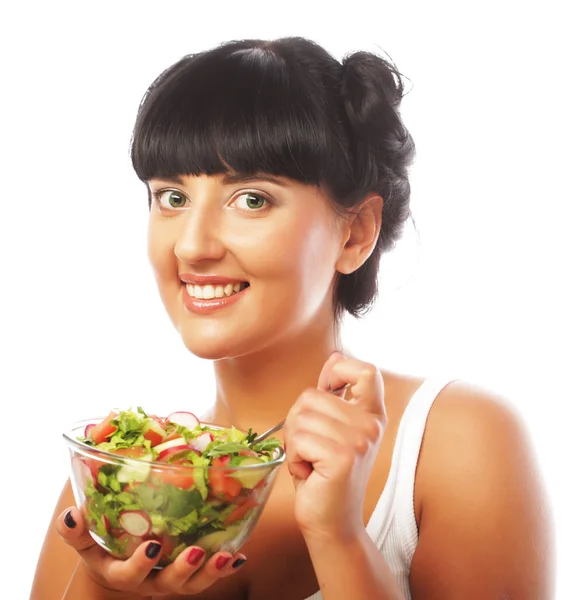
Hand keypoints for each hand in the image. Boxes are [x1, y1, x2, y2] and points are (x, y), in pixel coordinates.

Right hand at [56, 506, 245, 595]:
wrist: (120, 563)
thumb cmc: (104, 546)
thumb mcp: (86, 540)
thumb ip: (76, 530)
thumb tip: (71, 515)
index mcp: (122, 572)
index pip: (128, 575)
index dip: (139, 565)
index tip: (152, 546)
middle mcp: (150, 581)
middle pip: (168, 584)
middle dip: (183, 571)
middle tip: (196, 552)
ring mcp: (172, 579)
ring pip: (193, 583)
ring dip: (212, 571)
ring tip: (228, 555)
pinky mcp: (190, 573)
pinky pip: (210, 574)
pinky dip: (225, 566)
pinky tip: (239, 555)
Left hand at [284, 352, 386, 541]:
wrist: (332, 522)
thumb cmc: (326, 475)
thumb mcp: (333, 429)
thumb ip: (335, 393)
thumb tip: (335, 355)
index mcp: (372, 415)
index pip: (366, 371)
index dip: (339, 371)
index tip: (327, 390)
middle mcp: (370, 425)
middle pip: (311, 395)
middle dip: (298, 422)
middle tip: (311, 449)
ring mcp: (358, 440)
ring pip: (299, 417)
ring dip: (294, 443)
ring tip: (311, 462)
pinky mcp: (342, 457)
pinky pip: (297, 439)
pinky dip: (293, 458)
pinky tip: (309, 473)